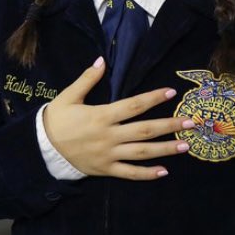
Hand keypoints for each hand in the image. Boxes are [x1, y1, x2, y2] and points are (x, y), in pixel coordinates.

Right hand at [43, 56, 193, 180]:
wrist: (43, 147)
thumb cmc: (57, 119)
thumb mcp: (68, 96)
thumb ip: (87, 79)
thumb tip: (102, 61)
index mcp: (101, 116)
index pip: (133, 105)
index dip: (153, 98)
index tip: (171, 93)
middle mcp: (109, 135)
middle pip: (145, 130)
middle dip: (169, 126)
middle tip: (191, 123)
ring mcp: (109, 154)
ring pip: (142, 152)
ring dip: (165, 149)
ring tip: (185, 145)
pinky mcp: (106, 169)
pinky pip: (130, 173)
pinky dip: (147, 173)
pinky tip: (164, 171)